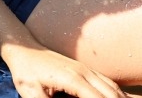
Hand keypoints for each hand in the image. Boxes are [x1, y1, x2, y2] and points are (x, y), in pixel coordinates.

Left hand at [3, 44, 127, 97]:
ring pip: (113, 88)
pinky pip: (108, 82)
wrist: (24, 49)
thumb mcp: (31, 93)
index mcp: (72, 79)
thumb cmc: (25, 72)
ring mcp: (86, 69)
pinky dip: (117, 93)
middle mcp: (83, 72)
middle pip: (110, 94)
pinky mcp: (85, 69)